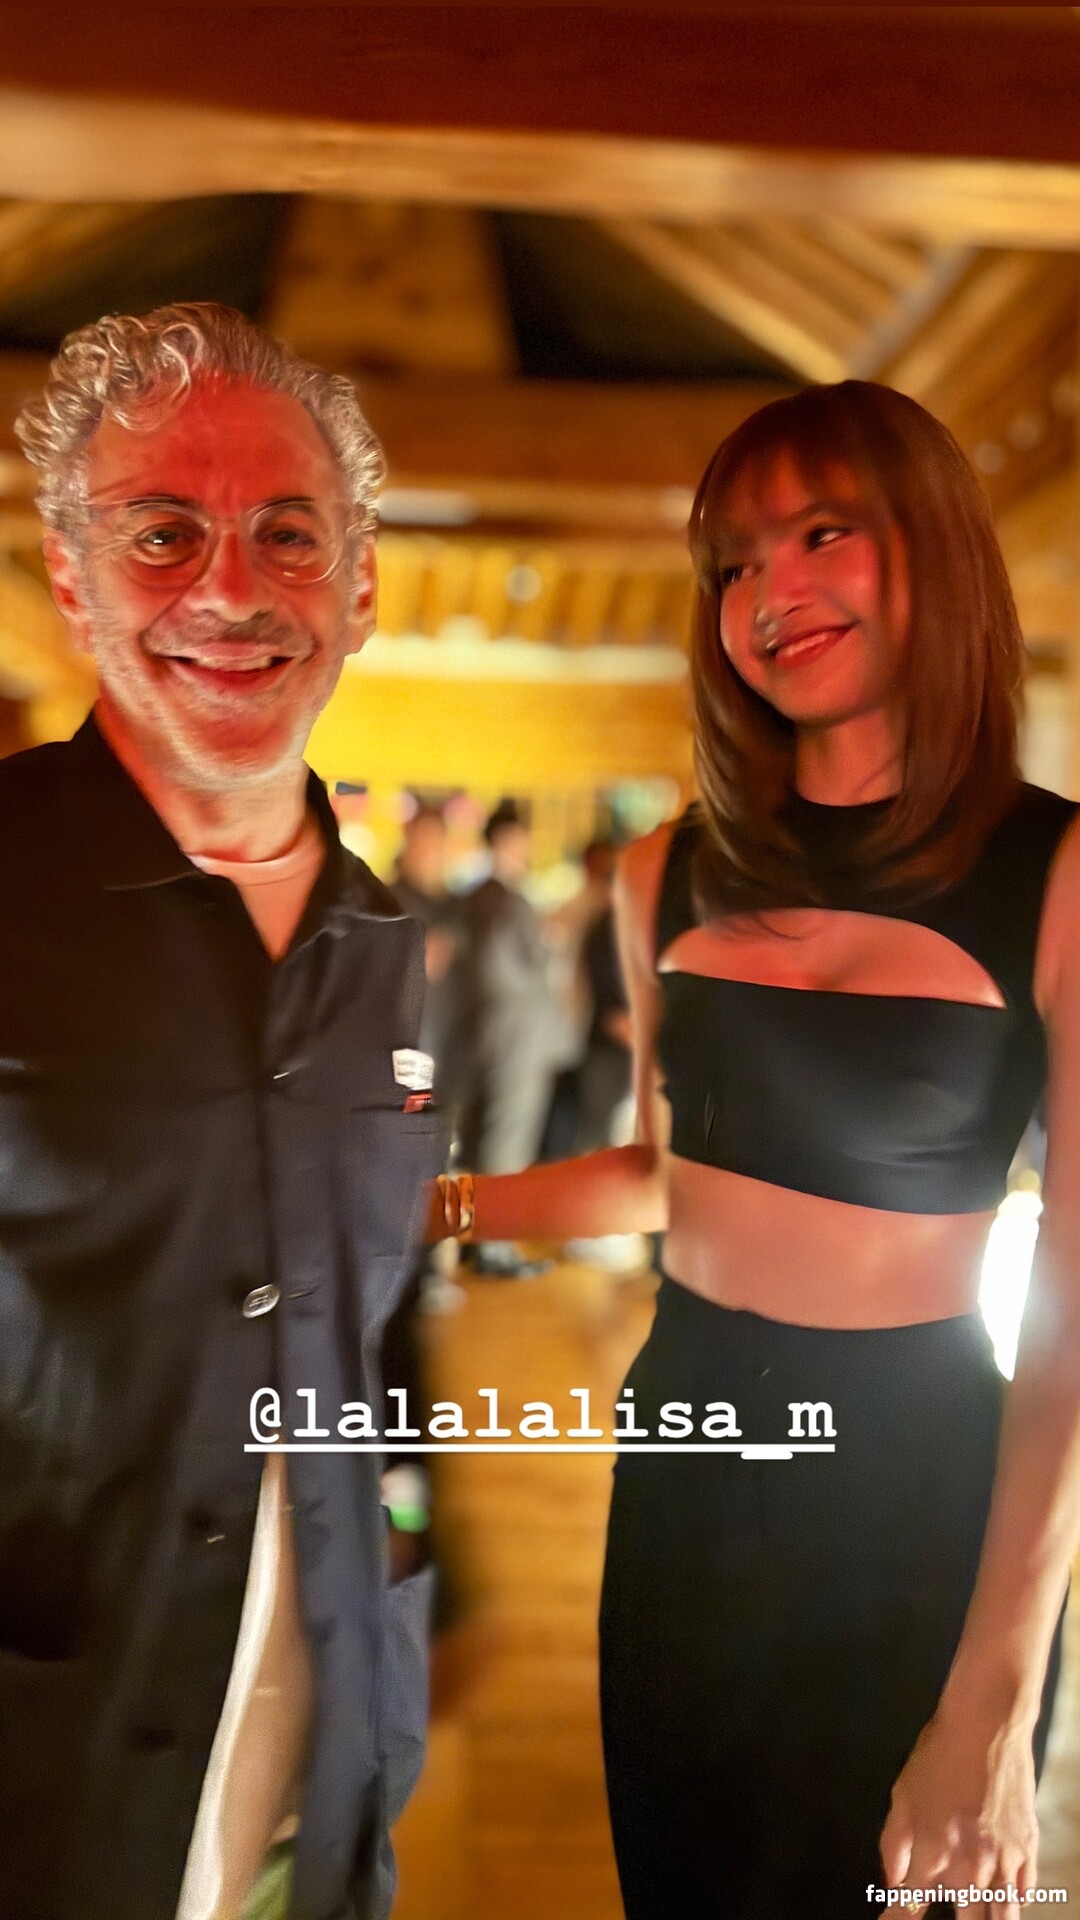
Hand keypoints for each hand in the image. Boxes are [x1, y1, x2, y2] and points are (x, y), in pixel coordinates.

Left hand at [880, 1707, 1038, 1916]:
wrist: (985, 1728)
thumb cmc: (938, 1757)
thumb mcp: (901, 1796)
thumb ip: (893, 1845)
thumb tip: (892, 1881)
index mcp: (934, 1855)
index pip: (911, 1907)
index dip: (897, 1918)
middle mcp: (971, 1867)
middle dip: (951, 1919)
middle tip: (944, 1906)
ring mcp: (1004, 1861)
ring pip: (1000, 1918)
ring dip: (985, 1918)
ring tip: (975, 1911)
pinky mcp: (1028, 1849)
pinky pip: (1023, 1893)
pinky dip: (1012, 1901)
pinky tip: (1002, 1897)